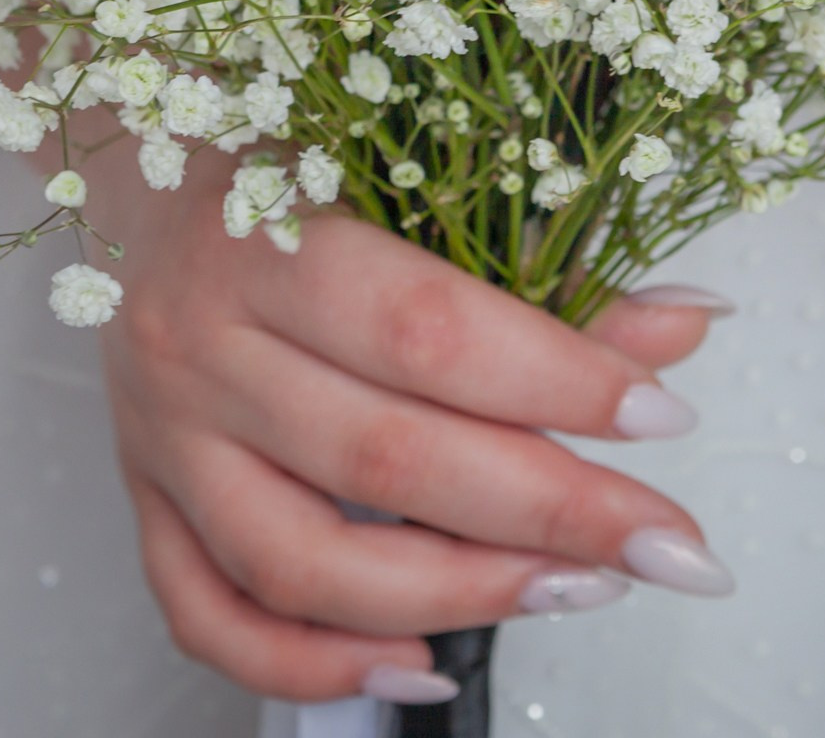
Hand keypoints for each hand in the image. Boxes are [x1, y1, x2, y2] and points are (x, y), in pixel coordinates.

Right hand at [96, 159, 732, 704]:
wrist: (139, 169)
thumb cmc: (288, 160)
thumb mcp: (408, 183)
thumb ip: (542, 267)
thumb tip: (685, 327)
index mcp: (265, 237)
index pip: (428, 332)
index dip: (559, 382)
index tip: (663, 415)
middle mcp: (199, 345)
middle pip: (384, 459)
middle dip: (550, 512)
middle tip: (663, 542)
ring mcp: (163, 438)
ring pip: (298, 561)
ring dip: (455, 595)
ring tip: (576, 589)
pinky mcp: (144, 501)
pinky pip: (208, 617)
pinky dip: (312, 665)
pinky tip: (420, 663)